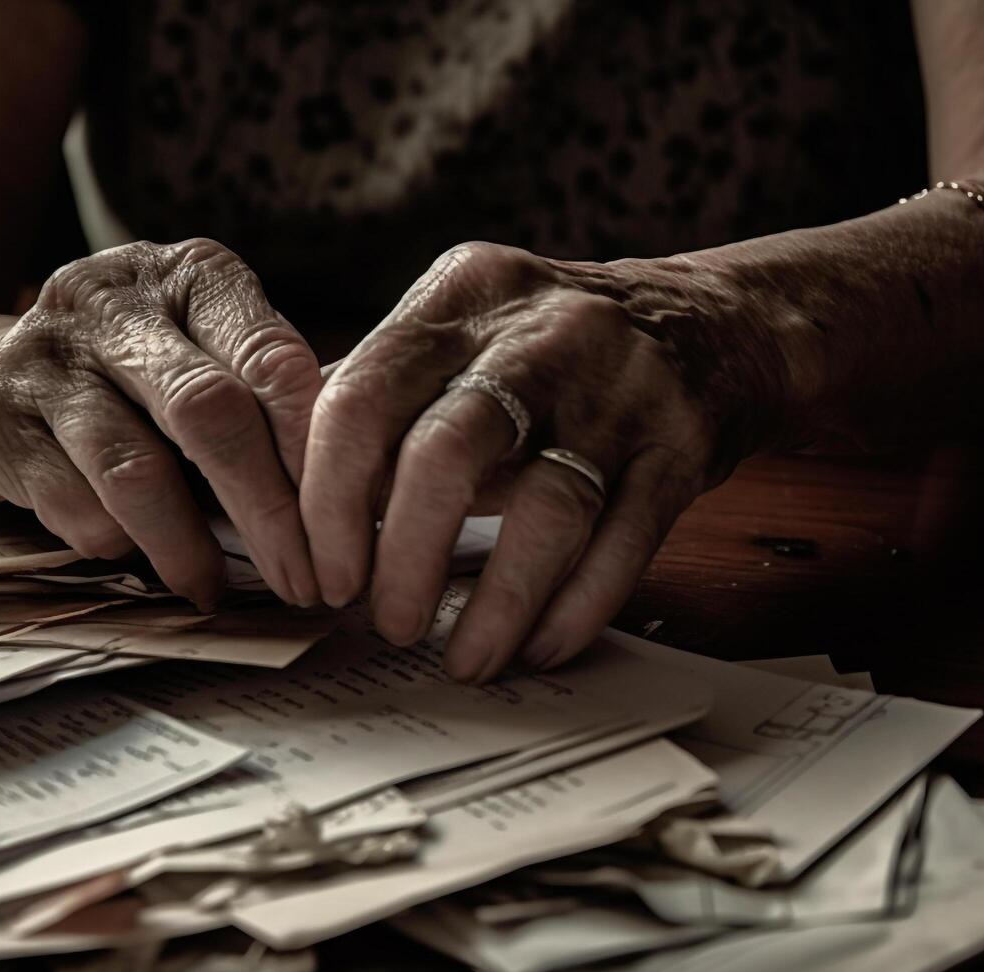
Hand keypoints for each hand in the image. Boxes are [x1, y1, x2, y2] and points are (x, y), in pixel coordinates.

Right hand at [0, 239, 321, 608]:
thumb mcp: (204, 359)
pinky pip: (72, 506)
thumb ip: (271, 403)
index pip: (274, 360)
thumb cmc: (126, 383)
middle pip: (210, 413)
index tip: (347, 525)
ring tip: (214, 588)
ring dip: (189, 546)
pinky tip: (133, 556)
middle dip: (268, 512)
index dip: (315, 454)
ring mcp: (44, 355)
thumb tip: (363, 494)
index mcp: (193, 275)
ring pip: (137, 469)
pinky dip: (114, 544)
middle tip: (305, 581)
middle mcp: (115, 299)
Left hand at [302, 242, 759, 680]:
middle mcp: (539, 332)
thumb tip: (274, 493)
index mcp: (461, 299)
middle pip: (446, 452)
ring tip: (465, 659)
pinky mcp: (681, 447)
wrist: (709, 325)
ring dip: (496, 602)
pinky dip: (574, 607)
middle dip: (404, 557)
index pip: (362, 396)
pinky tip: (538, 646)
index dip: (328, 499)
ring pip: (546, 508)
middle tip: (386, 621)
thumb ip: (375, 395)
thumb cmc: (547, 351)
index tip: (321, 573)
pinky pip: (623, 542)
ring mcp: (619, 389)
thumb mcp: (459, 335)